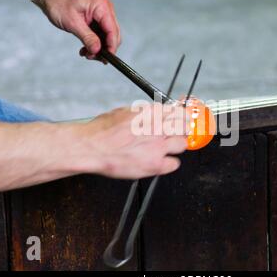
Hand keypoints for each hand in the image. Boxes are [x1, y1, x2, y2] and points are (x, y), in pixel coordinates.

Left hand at [42, 0, 120, 61]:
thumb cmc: (59, 2)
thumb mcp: (72, 22)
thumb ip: (87, 37)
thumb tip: (97, 50)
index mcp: (101, 6)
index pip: (112, 30)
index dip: (111, 46)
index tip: (106, 59)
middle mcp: (105, 9)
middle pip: (113, 35)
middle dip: (104, 48)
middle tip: (91, 57)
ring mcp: (101, 14)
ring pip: (107, 37)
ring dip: (98, 47)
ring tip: (86, 53)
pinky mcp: (97, 19)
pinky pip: (100, 34)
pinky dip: (94, 43)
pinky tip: (85, 49)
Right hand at [74, 104, 188, 178]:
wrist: (91, 147)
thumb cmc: (102, 130)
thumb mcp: (125, 111)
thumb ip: (143, 113)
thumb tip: (153, 113)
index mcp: (151, 113)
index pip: (179, 111)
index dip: (182, 116)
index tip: (183, 118)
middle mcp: (158, 128)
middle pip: (185, 127)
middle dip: (181, 130)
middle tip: (176, 133)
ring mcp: (158, 147)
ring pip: (183, 145)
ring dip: (176, 146)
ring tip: (165, 148)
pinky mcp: (155, 164)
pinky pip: (174, 164)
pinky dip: (168, 163)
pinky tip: (160, 161)